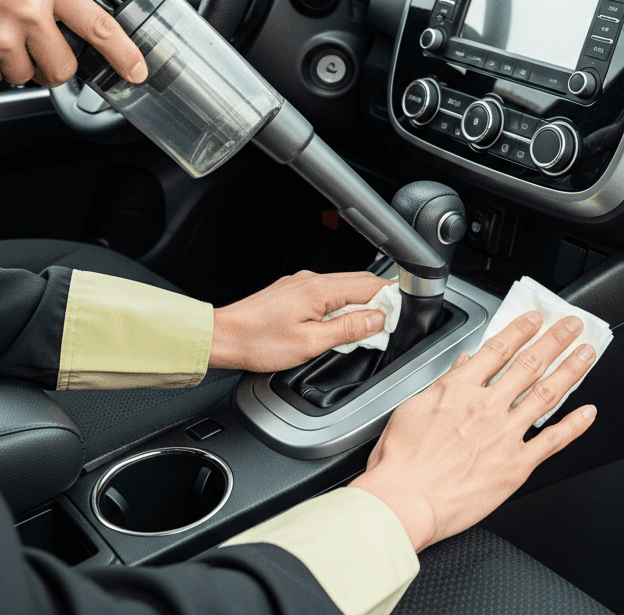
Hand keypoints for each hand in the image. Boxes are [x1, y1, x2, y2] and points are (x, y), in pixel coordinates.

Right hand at [0, 0, 146, 86]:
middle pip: (64, 69)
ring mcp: (0, 38)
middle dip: (52, 66)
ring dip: (12, 64)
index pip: (100, 25)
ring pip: (26, 76)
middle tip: (30, 45)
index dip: (124, 53)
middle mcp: (27, 11)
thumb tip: (82, 30)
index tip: (137, 70)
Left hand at [208, 269, 389, 371]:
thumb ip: (347, 329)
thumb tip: (377, 319)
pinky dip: (341, 305)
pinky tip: (339, 324)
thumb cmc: (258, 342)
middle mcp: (312, 280)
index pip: (369, 285)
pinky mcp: (294, 292)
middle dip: (378, 301)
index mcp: (319, 290)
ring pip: (344, 287)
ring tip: (364, 329)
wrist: (223, 337)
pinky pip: (328, 293)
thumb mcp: (310, 343)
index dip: (389, 299)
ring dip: (359, 304)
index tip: (399, 315)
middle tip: (387, 324)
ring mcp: (302, 284)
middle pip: (359, 282)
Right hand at [351, 311, 596, 550]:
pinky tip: (588, 412)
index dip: (521, 329)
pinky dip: (573, 425)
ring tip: (586, 354)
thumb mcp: (413, 408)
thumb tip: (463, 363)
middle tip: (573, 326)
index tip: (536, 318)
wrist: (404, 502)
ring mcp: (504, 435)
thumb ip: (444, 383)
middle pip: (529, 364)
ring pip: (545, 394)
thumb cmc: (402, 461)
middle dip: (555, 340)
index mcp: (460, 389)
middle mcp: (487, 407)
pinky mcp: (515, 466)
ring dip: (570, 370)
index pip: (498, 349)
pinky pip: (551, 441)